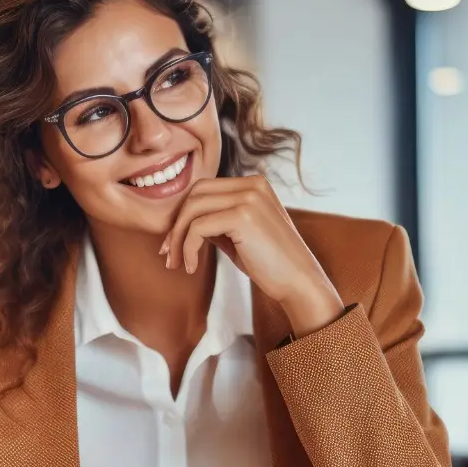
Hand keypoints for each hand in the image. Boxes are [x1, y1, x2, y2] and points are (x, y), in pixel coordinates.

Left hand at [160, 176, 344, 337]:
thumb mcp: (239, 236)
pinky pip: (198, 228)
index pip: (203, 189)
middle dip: (175, 224)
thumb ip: (216, 221)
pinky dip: (188, 248)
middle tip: (168, 254)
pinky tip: (191, 267)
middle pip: (194, 194)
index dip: (182, 214)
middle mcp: (252, 184)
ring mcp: (249, 197)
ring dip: (177, 239)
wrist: (299, 282)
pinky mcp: (243, 216)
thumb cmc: (270, 263)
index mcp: (254, 184)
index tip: (173, 243)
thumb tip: (181, 222)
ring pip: (192, 209)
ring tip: (177, 264)